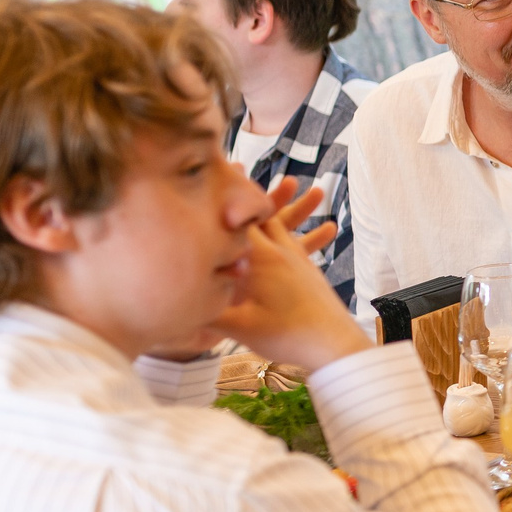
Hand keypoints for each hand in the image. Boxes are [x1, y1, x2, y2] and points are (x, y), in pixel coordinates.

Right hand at [154, 180, 362, 369]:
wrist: (334, 345)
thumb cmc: (286, 336)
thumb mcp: (239, 327)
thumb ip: (209, 310)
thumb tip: (177, 300)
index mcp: (259, 259)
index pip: (235, 220)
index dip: (221, 198)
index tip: (212, 174)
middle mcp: (278, 252)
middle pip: (260, 213)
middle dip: (244, 193)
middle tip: (235, 166)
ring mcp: (295, 259)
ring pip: (283, 223)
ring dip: (281, 203)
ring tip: (288, 182)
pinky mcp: (307, 270)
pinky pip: (296, 241)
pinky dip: (292, 229)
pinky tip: (294, 225)